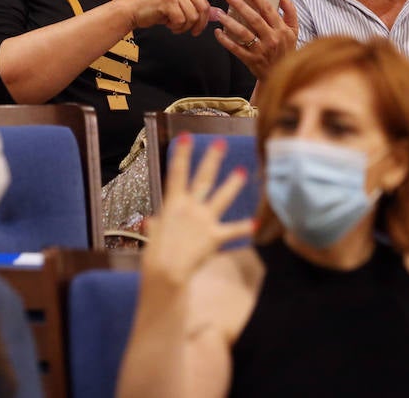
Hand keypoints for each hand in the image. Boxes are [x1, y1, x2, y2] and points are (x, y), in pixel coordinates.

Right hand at [125, 0, 231, 36]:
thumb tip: (219, 14)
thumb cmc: (159, 8)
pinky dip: (177, 28)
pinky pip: (182, 21)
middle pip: (205, 7)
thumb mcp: (181, 5)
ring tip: (176, 25)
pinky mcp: (169, 2)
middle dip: (201, 24)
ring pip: (194, 16)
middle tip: (194, 31)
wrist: (136, 10)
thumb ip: (199, 7)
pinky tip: (169, 24)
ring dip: (186, 27)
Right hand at [141, 135, 253, 286]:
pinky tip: (256, 223)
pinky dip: (245, 227)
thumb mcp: (153, 235)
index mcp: (172, 204)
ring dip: (233, 184)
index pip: (177, 173)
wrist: (166, 271)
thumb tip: (151, 221)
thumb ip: (156, 225)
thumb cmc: (155, 254)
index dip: (183, 154)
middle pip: (203, 179)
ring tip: (243, 171)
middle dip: (212, 160)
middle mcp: (190, 207)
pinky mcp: (215, 236)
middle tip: (221, 143)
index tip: (187, 137)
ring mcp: (204, 220)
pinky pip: (233, 230)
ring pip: (222, 197)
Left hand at [214, 0, 298, 78]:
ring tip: (220, 13)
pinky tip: (218, 33)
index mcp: (282, 30)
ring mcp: (261, 51)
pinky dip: (226, 40)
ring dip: (230, 22)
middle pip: (255, 19)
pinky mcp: (251, 60)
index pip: (269, 9)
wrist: (283, 75)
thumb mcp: (294, 30)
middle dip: (241, 6)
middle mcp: (272, 39)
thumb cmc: (286, 49)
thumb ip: (290, 11)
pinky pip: (236, 49)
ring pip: (244, 33)